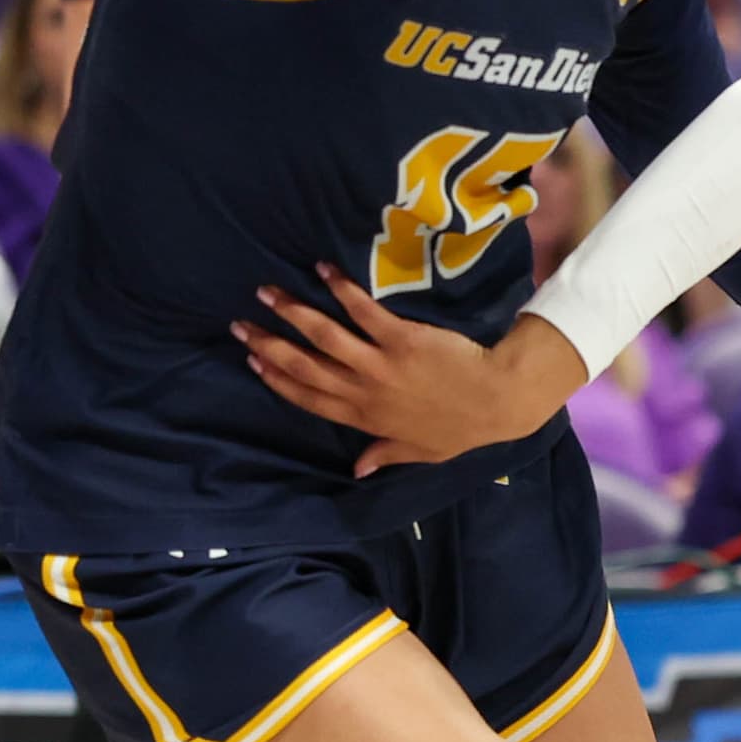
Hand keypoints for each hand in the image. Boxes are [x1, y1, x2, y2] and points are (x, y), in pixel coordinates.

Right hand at [236, 265, 585, 475]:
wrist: (499, 401)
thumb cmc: (462, 428)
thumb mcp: (420, 452)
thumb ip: (384, 456)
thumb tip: (356, 470)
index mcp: (364, 418)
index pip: (310, 399)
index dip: (279, 381)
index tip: (256, 362)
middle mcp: (364, 390)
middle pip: (305, 366)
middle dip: (269, 345)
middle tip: (241, 325)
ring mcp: (380, 364)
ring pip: (323, 337)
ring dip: (292, 313)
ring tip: (267, 293)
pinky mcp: (401, 338)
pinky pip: (363, 312)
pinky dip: (341, 290)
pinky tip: (323, 271)